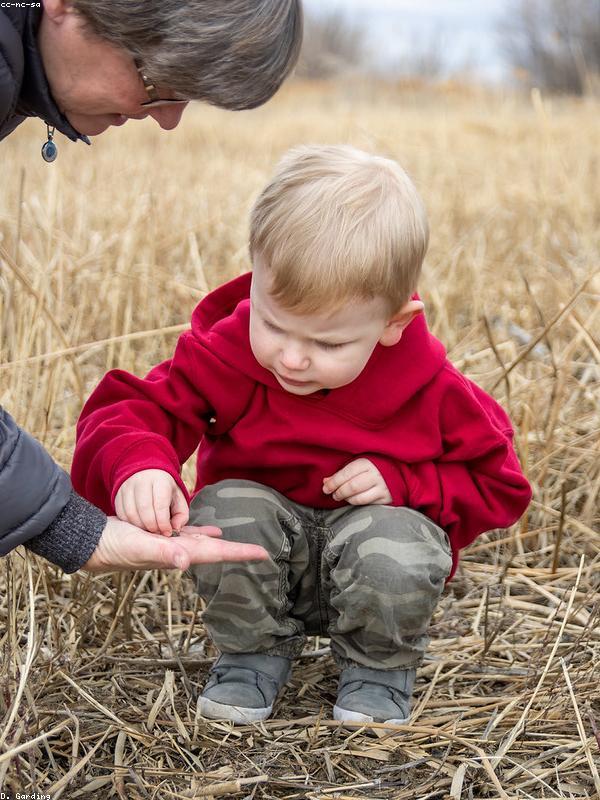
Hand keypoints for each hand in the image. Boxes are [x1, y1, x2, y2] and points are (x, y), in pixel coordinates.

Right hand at [82, 516, 268, 571]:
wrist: (92, 543)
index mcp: (180, 554)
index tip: (264, 554)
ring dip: (220, 544)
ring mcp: (170, 545)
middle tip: (260, 552)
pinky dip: (200, 532)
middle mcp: (178, 553)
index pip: (217, 555)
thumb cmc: (115, 545)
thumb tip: (186, 561)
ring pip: (203, 543)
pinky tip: (209, 531)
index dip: (240, 553)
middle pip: (215, 552)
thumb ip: (164, 553)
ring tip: (237, 542)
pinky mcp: (160, 536)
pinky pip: (187, 534)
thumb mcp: (140, 546)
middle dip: (237, 551)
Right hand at [115, 469, 187, 534]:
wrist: (147, 473)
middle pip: (144, 509)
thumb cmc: (165, 490)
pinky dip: (130, 524)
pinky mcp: (117, 494)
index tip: (167, 532)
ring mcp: (127, 486)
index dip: (164, 522)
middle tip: (157, 533)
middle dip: (152, 526)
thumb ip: (181, 515)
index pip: (160, 505)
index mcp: (160, 480)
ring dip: (140, 527)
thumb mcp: (178, 498)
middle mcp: (141, 481)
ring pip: (131, 513)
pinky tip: (139, 525)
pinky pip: (122, 514)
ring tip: (149, 530)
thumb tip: (175, 528)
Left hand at [323, 458, 391, 504]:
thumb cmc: (373, 467)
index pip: (346, 474)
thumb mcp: (358, 465)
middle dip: (339, 492)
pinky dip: (357, 503)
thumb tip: (326, 481)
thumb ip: (342, 473)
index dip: (333, 482)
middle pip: (352, 487)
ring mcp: (382, 487)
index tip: (325, 488)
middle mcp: (375, 475)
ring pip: (359, 498)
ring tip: (342, 497)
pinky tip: (353, 500)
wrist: (397, 472)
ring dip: (347, 499)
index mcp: (366, 463)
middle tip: (334, 495)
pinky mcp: (386, 498)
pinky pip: (367, 504)